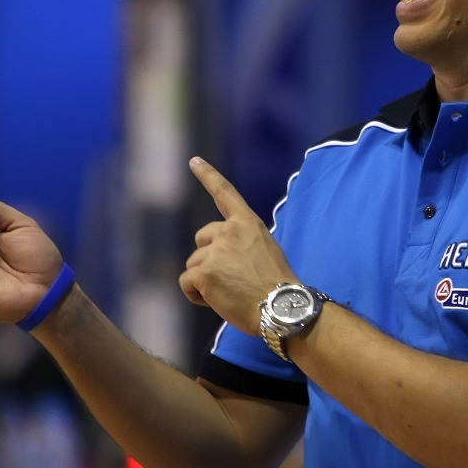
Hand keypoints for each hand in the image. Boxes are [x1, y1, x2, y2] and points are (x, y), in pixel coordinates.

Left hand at [180, 157, 298, 333]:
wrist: (281, 307)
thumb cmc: (276, 287)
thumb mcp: (264, 251)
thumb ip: (241, 243)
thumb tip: (217, 256)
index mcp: (248, 223)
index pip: (225, 193)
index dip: (208, 175)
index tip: (194, 161)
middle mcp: (229, 231)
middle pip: (202, 241)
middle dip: (209, 259)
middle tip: (232, 279)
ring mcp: (215, 250)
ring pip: (194, 265)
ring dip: (205, 281)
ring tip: (231, 293)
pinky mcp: (203, 271)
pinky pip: (187, 283)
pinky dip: (196, 295)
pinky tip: (217, 301)